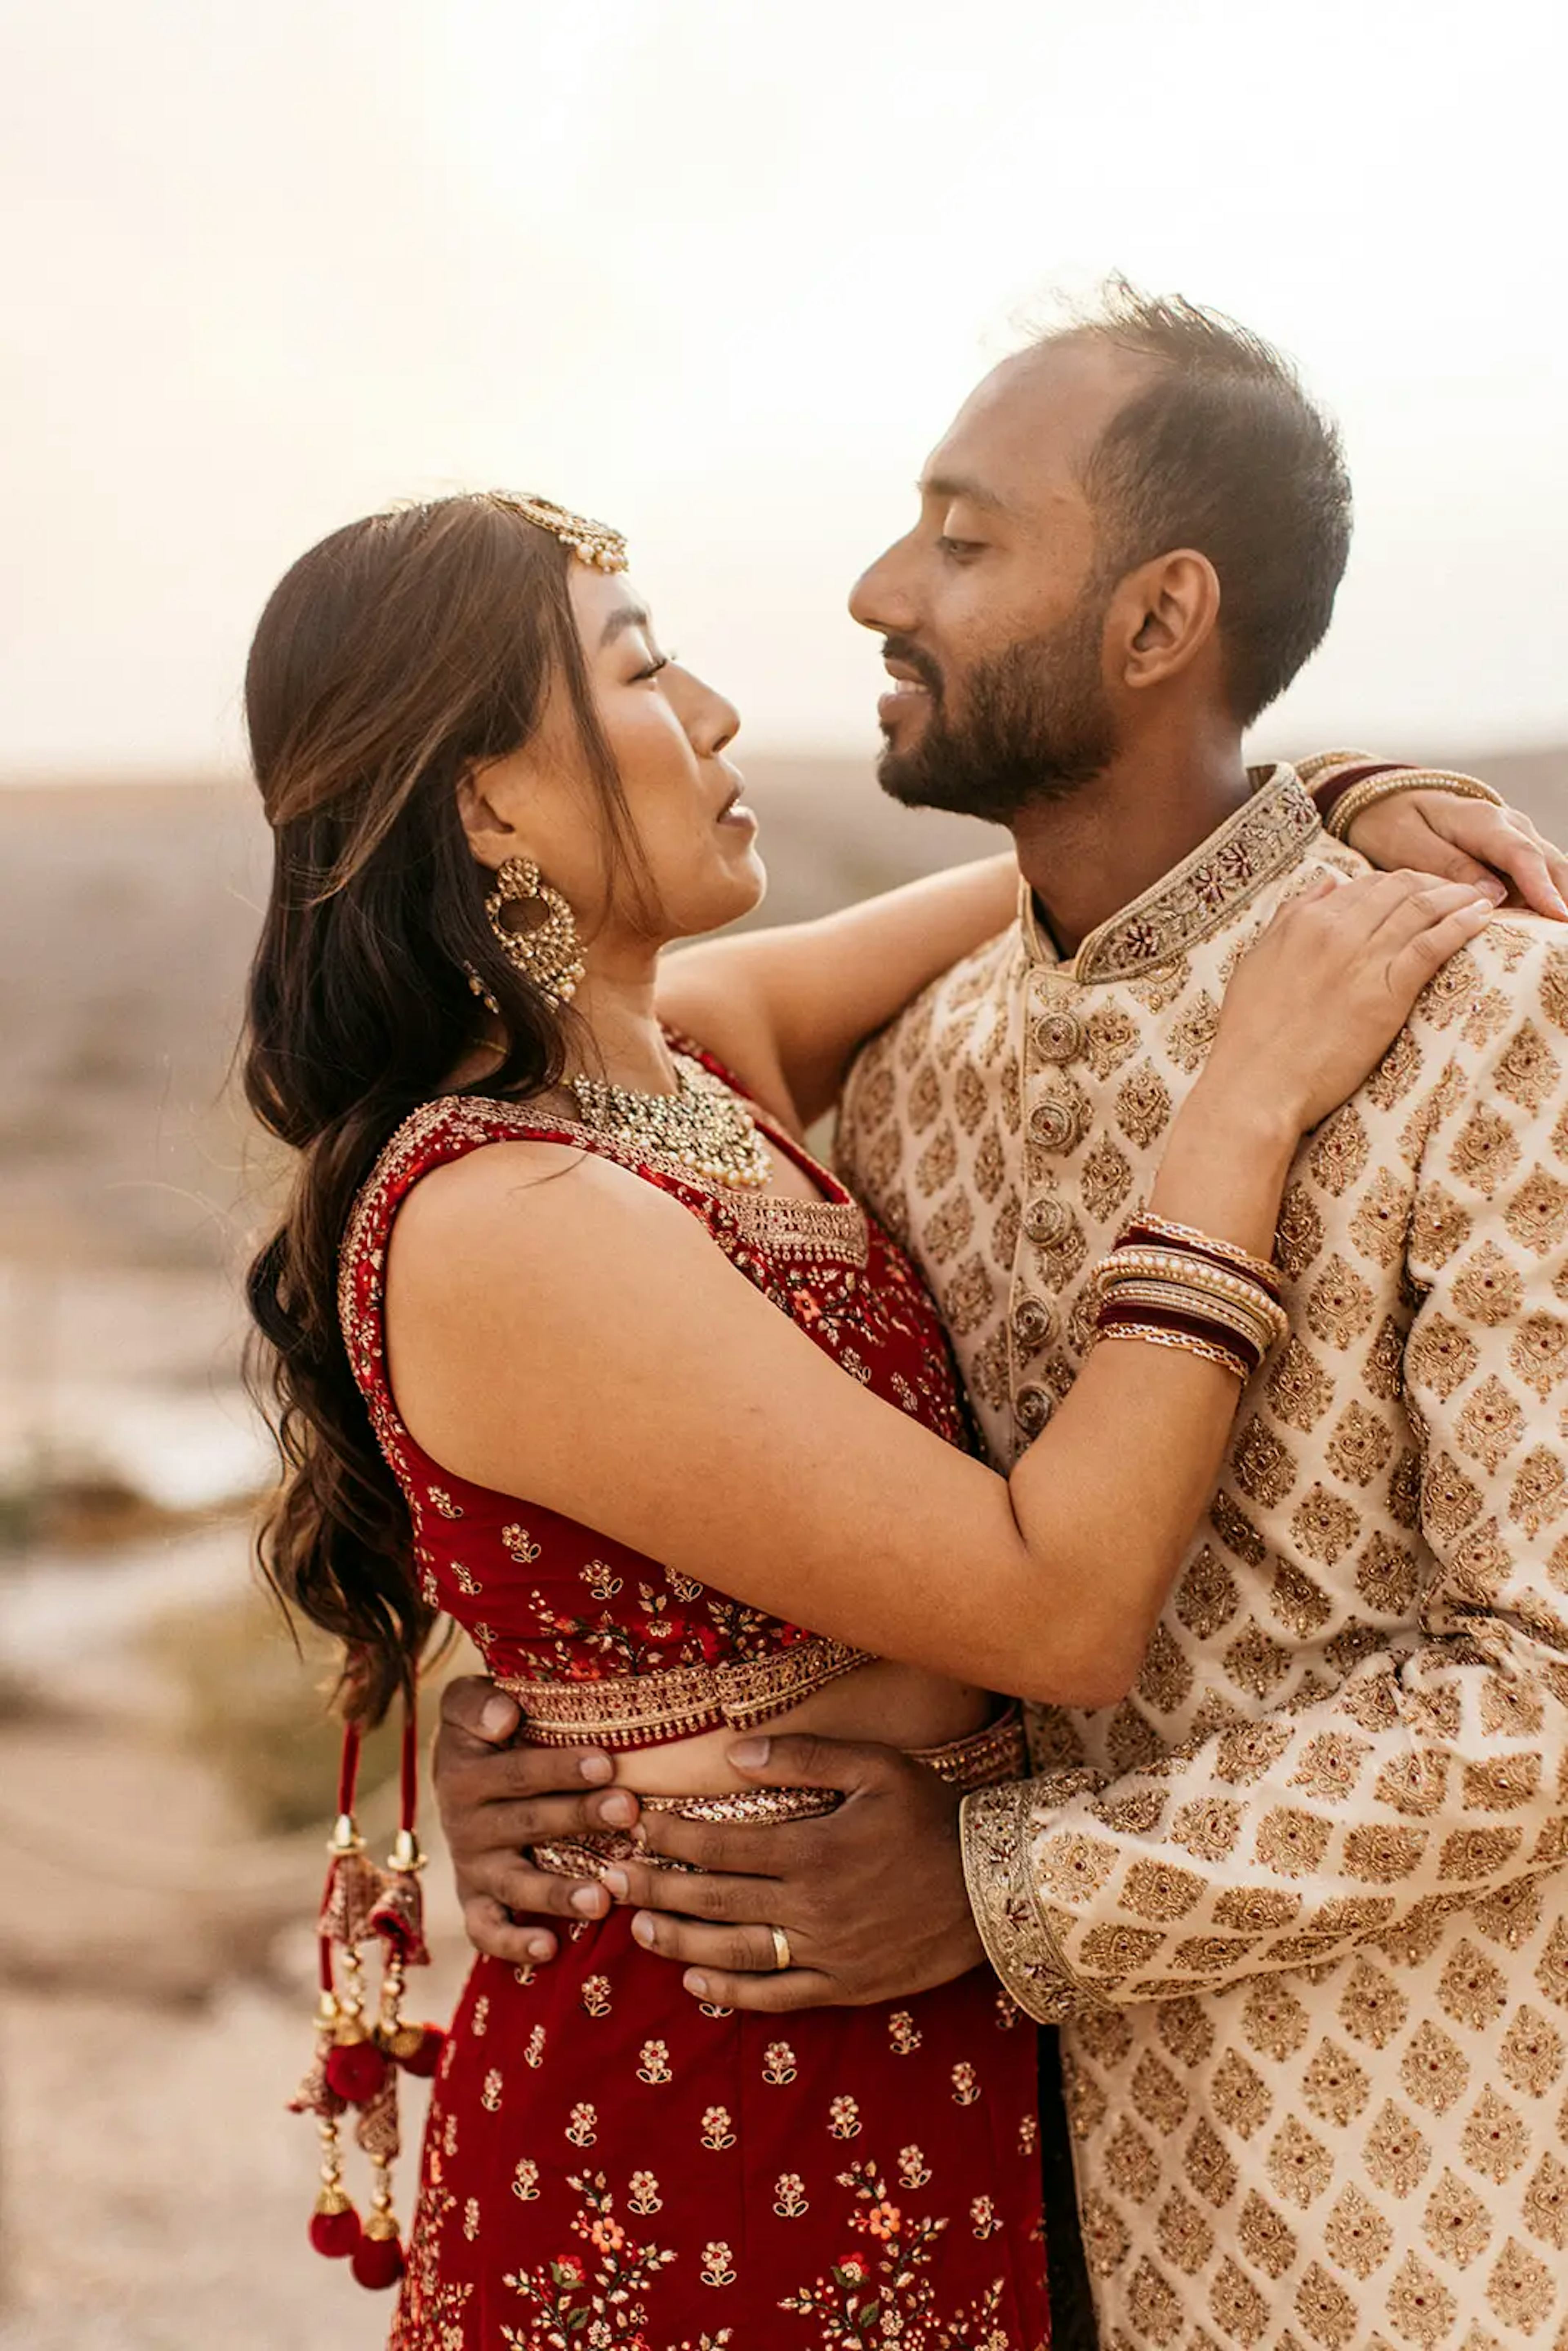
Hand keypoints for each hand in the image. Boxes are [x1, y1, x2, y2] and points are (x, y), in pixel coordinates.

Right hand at [434, 1676, 638, 1966]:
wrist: (457, 1774)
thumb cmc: (483, 1732)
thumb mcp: (466, 1704)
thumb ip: (476, 1703)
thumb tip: (504, 1716)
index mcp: (464, 1773)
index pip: (517, 1772)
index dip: (560, 1768)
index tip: (606, 1761)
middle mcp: (465, 1824)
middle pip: (528, 1822)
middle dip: (579, 1817)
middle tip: (627, 1810)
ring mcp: (473, 1868)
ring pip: (517, 1884)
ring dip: (559, 1893)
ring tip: (601, 1897)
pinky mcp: (476, 1902)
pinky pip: (487, 1931)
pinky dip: (514, 1944)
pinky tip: (548, 1949)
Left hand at [598, 1731, 983, 2012]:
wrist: (997, 1885)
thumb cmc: (934, 1814)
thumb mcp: (876, 1766)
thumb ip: (803, 1755)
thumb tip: (733, 1752)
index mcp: (814, 1848)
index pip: (722, 1845)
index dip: (672, 1838)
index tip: (637, 1830)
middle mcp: (813, 1905)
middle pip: (716, 1899)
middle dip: (656, 1888)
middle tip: (609, 1883)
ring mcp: (829, 1952)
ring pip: (737, 1951)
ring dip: (681, 1941)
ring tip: (638, 1929)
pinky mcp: (847, 1986)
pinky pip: (778, 1995)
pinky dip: (732, 1992)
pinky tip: (696, 1982)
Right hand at [1207, 870, 1494, 1133]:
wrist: (1257, 1084)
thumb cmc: (1250, 1033)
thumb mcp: (1257, 963)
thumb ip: (1289, 918)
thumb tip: (1327, 883)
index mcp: (1303, 922)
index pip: (1363, 884)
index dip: (1397, 883)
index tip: (1417, 890)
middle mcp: (1335, 931)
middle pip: (1397, 888)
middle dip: (1432, 882)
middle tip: (1455, 890)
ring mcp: (1362, 960)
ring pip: (1419, 908)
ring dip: (1455, 896)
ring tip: (1478, 897)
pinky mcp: (1386, 993)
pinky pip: (1432, 945)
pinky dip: (1460, 925)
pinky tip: (1479, 918)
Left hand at [1346, 788, 1567, 919]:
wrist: (1389, 802)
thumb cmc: (1394, 823)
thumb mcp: (1409, 843)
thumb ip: (1449, 867)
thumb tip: (1492, 895)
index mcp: (1482, 821)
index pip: (1522, 855)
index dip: (1542, 887)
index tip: (1558, 915)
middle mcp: (1509, 827)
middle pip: (1549, 864)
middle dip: (1563, 898)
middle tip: (1564, 939)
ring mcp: (1514, 840)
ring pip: (1550, 871)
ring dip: (1557, 900)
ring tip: (1557, 940)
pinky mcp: (1510, 857)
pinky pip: (1535, 879)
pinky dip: (1542, 901)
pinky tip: (1542, 931)